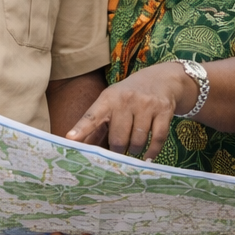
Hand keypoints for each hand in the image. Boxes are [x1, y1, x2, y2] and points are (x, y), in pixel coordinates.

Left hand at [66, 61, 193, 159]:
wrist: (161, 79)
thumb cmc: (128, 96)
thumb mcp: (110, 103)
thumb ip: (96, 126)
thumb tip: (80, 147)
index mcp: (108, 99)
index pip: (92, 116)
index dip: (81, 129)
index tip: (70, 139)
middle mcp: (126, 100)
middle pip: (118, 139)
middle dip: (118, 150)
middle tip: (119, 149)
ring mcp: (146, 105)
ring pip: (138, 141)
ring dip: (135, 150)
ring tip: (133, 147)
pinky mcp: (163, 111)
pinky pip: (157, 139)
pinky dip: (152, 152)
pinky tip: (148, 156)